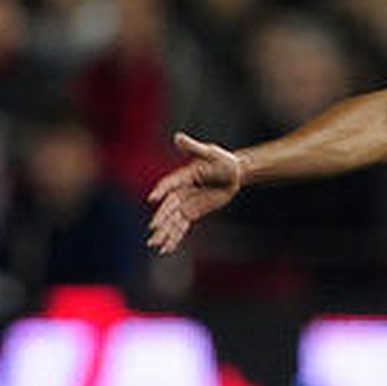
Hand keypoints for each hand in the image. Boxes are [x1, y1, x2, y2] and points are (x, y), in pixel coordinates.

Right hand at [146, 132, 242, 253]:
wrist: (233, 172)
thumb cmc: (222, 160)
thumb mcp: (210, 153)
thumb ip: (194, 148)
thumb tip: (178, 137)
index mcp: (183, 176)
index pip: (170, 184)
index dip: (162, 190)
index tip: (154, 198)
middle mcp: (181, 190)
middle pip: (169, 207)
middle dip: (161, 219)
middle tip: (153, 230)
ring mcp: (185, 203)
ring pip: (173, 220)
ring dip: (164, 232)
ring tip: (154, 244)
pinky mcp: (192, 212)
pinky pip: (181, 226)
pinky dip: (174, 237)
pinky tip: (166, 248)